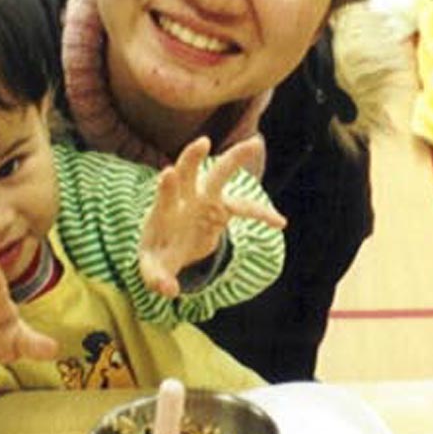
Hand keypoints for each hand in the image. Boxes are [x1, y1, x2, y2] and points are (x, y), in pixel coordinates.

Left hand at [139, 136, 285, 297]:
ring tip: (255, 143)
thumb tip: (169, 291)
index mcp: (164, 211)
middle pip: (188, 173)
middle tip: (202, 142)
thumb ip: (157, 279)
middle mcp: (184, 199)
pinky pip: (244, 207)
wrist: (169, 247)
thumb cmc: (157, 255)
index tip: (168, 173)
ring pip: (220, 176)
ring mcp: (204, 200)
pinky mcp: (221, 208)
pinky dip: (261, 213)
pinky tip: (279, 223)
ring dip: (235, 159)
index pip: (165, 195)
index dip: (167, 185)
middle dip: (193, 157)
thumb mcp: (152, 270)